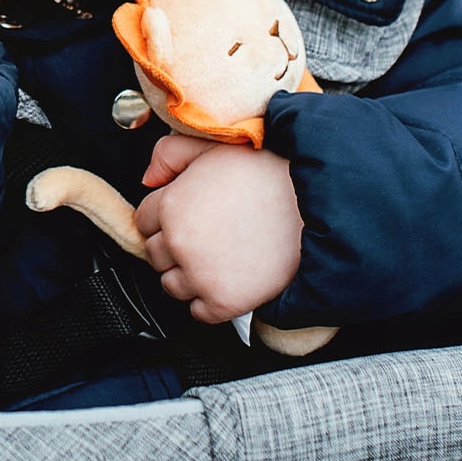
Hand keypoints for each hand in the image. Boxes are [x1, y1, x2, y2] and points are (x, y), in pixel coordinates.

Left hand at [134, 135, 300, 323]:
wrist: (318, 203)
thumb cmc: (268, 173)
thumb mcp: (212, 146)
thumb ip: (170, 153)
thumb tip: (148, 179)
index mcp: (172, 205)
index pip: (142, 221)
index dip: (163, 218)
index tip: (183, 218)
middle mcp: (180, 242)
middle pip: (154, 255)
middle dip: (173, 247)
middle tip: (203, 238)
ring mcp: (201, 275)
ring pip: (171, 286)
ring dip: (187, 276)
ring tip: (216, 259)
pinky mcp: (225, 302)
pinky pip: (199, 314)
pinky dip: (208, 303)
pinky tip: (225, 281)